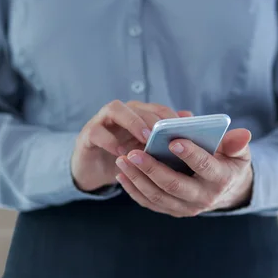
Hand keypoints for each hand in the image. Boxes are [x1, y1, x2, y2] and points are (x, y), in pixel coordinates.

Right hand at [71, 100, 191, 191]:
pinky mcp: (87, 135)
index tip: (184, 131)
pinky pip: (97, 132)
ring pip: (115, 109)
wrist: (94, 170)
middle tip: (166, 134)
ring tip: (146, 139)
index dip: (170, 117)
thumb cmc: (125, 158)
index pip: (157, 109)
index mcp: (139, 114)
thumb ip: (166, 141)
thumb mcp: (147, 152)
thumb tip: (191, 123)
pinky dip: (109, 141)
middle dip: (153, 119)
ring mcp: (102, 121)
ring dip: (133, 122)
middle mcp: (121, 112)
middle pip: (138, 106)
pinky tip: (121, 154)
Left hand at [115, 128, 253, 216]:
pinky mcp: (172, 211)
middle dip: (152, 168)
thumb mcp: (238, 153)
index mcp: (221, 179)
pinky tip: (121, 173)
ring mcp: (186, 207)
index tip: (173, 140)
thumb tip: (243, 134)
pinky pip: (149, 202)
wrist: (226, 191)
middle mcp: (203, 198)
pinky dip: (133, 189)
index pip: (204, 166)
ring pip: (157, 195)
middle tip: (133, 152)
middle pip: (174, 184)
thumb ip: (235, 143)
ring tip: (122, 159)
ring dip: (137, 178)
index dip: (190, 154)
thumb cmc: (228, 163)